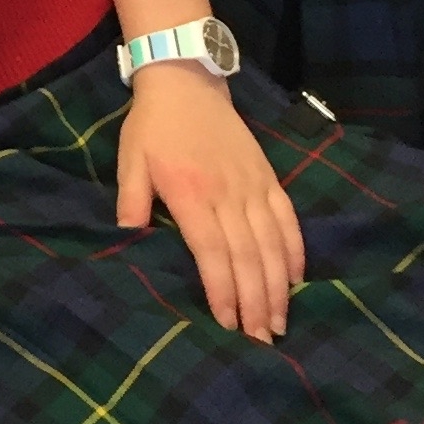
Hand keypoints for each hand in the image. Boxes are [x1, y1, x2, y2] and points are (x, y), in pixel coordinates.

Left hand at [116, 63, 304, 343]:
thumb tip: (128, 243)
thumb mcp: (130, 162)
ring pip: (271, 244)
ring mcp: (252, 185)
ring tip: (278, 323)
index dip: (222, 291)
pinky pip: (287, 219)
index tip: (227, 325)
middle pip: (247, 257)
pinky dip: (294, 251)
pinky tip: (295, 280)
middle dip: (254, 303)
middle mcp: (228, 193)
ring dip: (277, 287)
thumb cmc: (152, 127)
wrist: (186, 81)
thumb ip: (131, 203)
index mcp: (191, 193)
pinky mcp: (268, 177)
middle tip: (260, 342)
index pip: (211, 252)